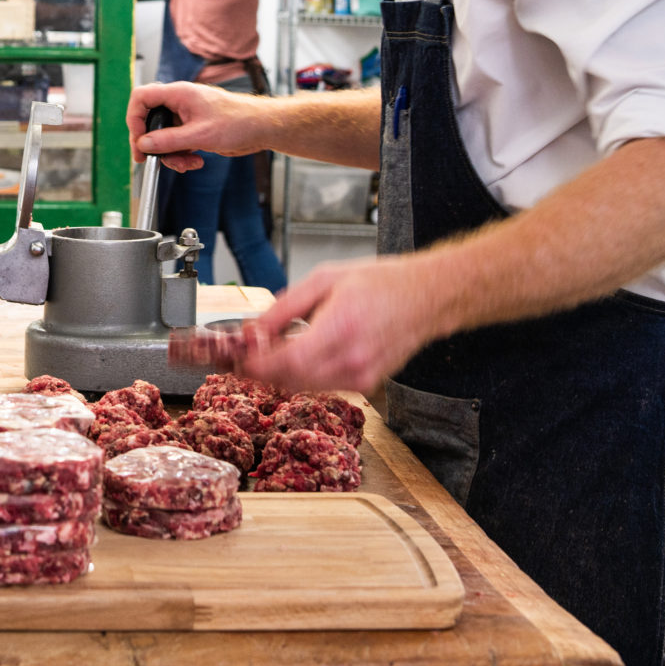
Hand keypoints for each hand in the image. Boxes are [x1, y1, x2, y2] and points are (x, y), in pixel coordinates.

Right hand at [127, 81, 265, 171]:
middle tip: (148, 160)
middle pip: (150, 120)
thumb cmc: (239, 121)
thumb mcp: (199, 135)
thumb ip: (168, 141)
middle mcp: (179, 103)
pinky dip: (182, 155)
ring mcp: (186, 116)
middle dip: (151, 144)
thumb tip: (143, 144)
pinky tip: (195, 161)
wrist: (262, 128)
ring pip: (163, 136)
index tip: (138, 140)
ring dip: (170, 154)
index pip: (142, 98)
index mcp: (178, 94)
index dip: (134, 118)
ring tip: (186, 164)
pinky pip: (177, 143)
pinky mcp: (194, 129)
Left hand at [238, 255, 443, 395]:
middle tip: (243, 352)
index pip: (288, 361)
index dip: (257, 363)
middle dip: (260, 369)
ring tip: (267, 350)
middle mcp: (353, 359)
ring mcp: (361, 377)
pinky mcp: (365, 384)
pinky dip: (301, 375)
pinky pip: (321, 386)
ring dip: (279, 373)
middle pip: (291, 379)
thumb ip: (284, 308)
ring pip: (303, 386)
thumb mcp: (323, 279)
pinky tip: (297, 355)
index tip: (237, 355)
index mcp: (342, 328)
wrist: (427, 298)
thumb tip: (253, 329)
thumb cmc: (380, 283)